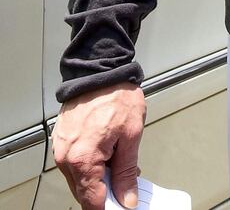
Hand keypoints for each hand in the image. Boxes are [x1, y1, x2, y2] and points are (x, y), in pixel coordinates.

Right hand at [53, 82, 145, 208]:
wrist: (101, 69)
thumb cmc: (116, 95)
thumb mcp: (131, 135)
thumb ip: (126, 171)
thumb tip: (127, 197)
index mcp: (83, 159)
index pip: (93, 202)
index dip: (110, 206)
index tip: (123, 205)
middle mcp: (67, 157)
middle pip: (84, 193)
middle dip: (105, 191)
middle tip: (125, 181)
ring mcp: (61, 148)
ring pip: (79, 178)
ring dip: (97, 176)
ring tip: (117, 158)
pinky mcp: (62, 140)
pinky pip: (74, 163)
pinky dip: (89, 163)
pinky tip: (106, 152)